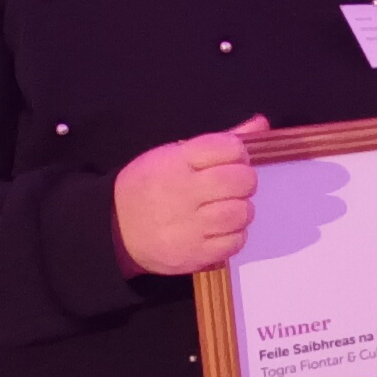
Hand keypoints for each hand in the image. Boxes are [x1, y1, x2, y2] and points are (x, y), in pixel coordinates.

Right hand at [111, 115, 268, 275]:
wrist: (116, 228)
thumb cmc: (150, 186)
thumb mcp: (173, 155)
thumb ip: (219, 141)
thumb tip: (260, 123)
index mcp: (176, 162)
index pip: (228, 147)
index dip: (238, 152)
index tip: (233, 160)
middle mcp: (182, 192)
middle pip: (240, 180)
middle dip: (245, 181)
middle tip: (233, 187)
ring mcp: (188, 226)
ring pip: (241, 212)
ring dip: (242, 209)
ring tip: (226, 208)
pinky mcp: (195, 253)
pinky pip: (235, 241)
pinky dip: (235, 235)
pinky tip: (220, 229)